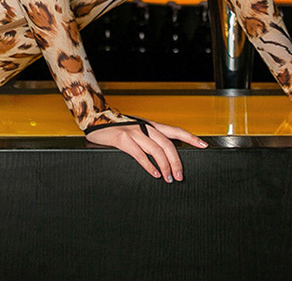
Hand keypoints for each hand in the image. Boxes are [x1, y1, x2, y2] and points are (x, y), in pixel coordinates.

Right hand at [84, 119, 207, 181]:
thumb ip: (149, 140)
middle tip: (180, 176)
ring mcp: (133, 132)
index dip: (190, 138)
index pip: (175, 130)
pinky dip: (149, 166)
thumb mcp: (137, 131)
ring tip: (168, 179)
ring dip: (165, 166)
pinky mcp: (122, 139)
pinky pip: (140, 155)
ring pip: (156, 150)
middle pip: (168, 144)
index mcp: (150, 125)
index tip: (204, 145)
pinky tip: (154, 174)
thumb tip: (165, 157)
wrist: (95, 119)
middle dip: (177, 162)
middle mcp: (144, 127)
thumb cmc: (117, 128)